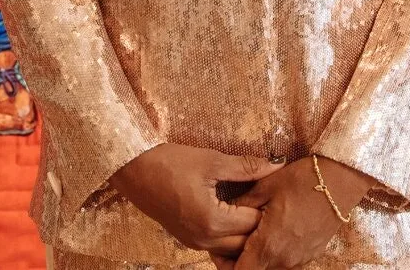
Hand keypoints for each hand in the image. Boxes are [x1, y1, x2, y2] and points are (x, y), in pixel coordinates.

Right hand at [108, 144, 276, 258]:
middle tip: (266, 199)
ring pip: (232, 248)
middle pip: (246, 243)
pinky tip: (233, 211)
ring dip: (244, 232)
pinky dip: (230, 234)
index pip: (254, 223)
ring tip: (250, 205)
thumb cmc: (170, 163)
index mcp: (212, 221)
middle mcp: (204, 239)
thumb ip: (246, 167)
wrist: (133, 169)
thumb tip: (276, 165)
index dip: (267, 207)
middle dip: (258, 224)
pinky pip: (217, 245)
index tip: (274, 189)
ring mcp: (194, 243)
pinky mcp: (188, 239)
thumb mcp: (212, 161)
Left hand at [230, 156, 375, 269]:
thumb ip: (242, 206)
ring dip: (259, 257)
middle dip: (240, 260)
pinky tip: (274, 231)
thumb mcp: (266, 186)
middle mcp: (285, 259)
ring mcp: (300, 258)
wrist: (342, 179)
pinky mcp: (311, 253)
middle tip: (232, 239)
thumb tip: (226, 214)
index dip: (225, 263)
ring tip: (253, 233)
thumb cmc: (302, 179)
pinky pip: (287, 261)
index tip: (219, 248)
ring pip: (271, 268)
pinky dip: (276, 253)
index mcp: (270, 244)